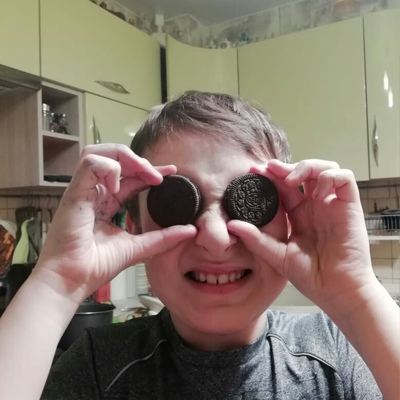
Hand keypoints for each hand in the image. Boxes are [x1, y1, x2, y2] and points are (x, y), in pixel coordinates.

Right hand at [35, 144, 196, 303]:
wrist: (73, 280)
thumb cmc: (97, 265)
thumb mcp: (139, 247)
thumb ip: (164, 237)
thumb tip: (192, 230)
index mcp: (106, 202)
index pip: (130, 177)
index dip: (150, 170)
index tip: (172, 172)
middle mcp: (94, 193)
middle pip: (114, 159)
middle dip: (140, 161)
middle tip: (159, 175)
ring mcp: (82, 190)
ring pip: (98, 153)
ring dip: (124, 158)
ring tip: (142, 172)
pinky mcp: (74, 192)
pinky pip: (90, 164)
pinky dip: (108, 169)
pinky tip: (118, 188)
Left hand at [228, 159, 375, 313]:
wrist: (337, 291)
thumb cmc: (310, 275)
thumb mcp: (277, 255)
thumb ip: (256, 239)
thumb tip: (231, 225)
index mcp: (297, 214)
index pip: (283, 187)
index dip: (270, 177)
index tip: (254, 171)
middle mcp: (314, 205)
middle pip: (302, 173)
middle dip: (285, 167)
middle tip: (269, 168)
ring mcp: (332, 203)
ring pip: (324, 168)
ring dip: (307, 167)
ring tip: (292, 180)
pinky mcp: (350, 205)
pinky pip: (344, 178)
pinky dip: (330, 176)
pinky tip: (317, 191)